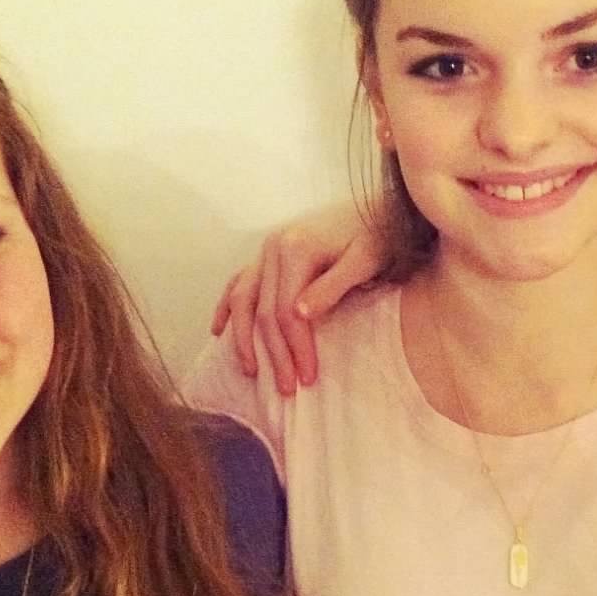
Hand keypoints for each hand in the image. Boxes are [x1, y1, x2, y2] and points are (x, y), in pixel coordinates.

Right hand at [210, 202, 383, 394]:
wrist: (377, 207)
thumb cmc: (378, 234)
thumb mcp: (365, 259)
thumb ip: (332, 286)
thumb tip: (299, 315)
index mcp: (295, 248)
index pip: (286, 311)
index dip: (295, 347)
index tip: (308, 377)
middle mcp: (273, 247)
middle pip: (263, 311)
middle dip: (274, 353)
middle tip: (287, 388)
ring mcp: (266, 250)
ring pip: (242, 299)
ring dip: (243, 338)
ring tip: (252, 371)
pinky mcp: (267, 254)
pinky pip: (238, 282)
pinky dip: (226, 307)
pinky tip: (218, 331)